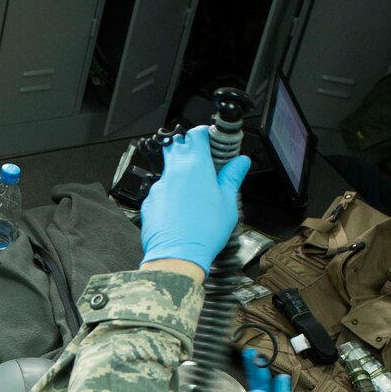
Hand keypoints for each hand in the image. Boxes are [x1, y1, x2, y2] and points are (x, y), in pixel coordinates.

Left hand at [139, 126, 250, 272]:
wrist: (177, 257)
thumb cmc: (203, 232)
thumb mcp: (228, 202)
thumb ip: (232, 177)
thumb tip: (240, 162)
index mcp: (195, 165)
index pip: (197, 134)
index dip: (206, 135)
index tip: (213, 143)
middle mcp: (174, 171)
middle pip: (178, 146)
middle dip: (190, 151)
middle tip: (205, 166)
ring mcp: (159, 186)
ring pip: (170, 170)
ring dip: (181, 175)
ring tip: (195, 195)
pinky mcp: (150, 201)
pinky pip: (161, 190)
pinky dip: (171, 195)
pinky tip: (181, 211)